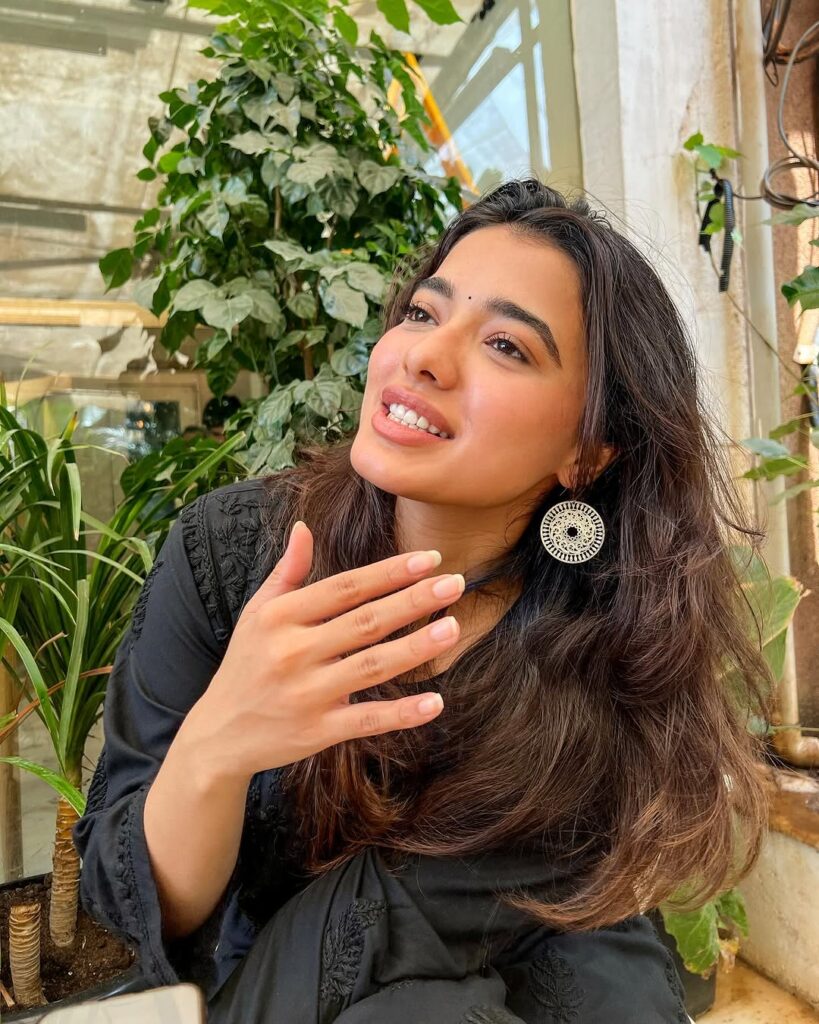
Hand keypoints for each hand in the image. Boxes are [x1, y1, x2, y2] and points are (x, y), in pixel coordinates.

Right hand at [180, 521, 463, 781]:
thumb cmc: (245, 665)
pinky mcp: (317, 731)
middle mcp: (292, 652)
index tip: (429, 559)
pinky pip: (367, 720)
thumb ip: (286, 572)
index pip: (345, 587)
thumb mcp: (257, 614)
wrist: (218, 735)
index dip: (389, 572)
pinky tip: (435, 702)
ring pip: (372, 666)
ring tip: (454, 627)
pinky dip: (401, 714)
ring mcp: (307, 694)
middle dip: (413, 600)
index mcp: (280, 617)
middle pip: (365, 622)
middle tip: (455, 583)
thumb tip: (304, 527)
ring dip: (416, 647)